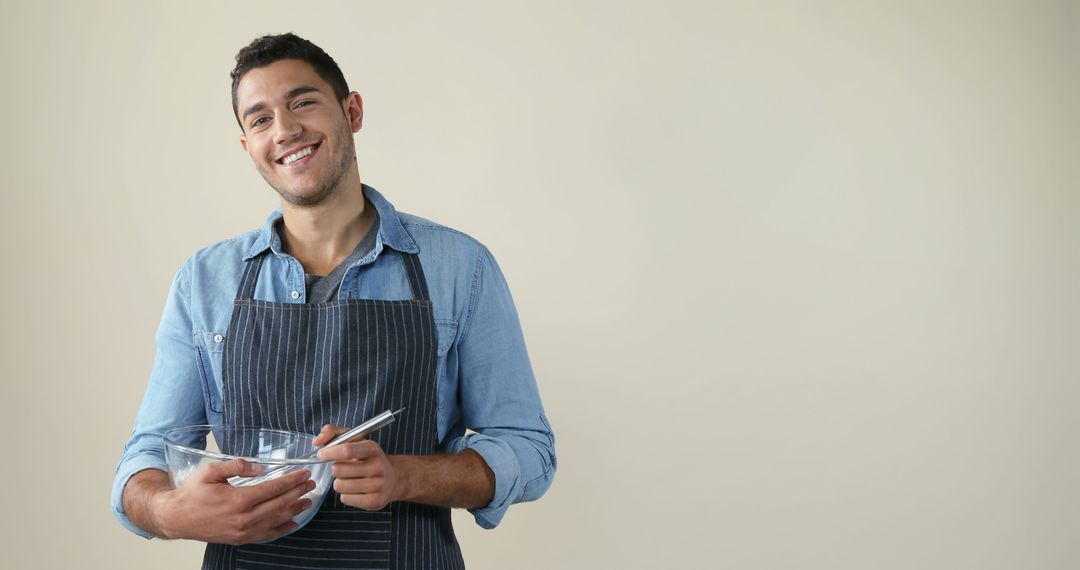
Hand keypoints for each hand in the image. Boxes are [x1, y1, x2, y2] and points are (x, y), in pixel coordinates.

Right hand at [154, 459, 314, 543]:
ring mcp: (243, 531)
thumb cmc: (192, 493)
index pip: (273, 488)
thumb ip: (236, 466)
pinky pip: (267, 535)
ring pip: (276, 520)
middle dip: (298, 492)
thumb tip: (258, 467)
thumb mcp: (210, 471)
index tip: (303, 473)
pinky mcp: (241, 539)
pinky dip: (282, 529)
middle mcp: (244, 517)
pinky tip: (293, 522)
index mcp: (239, 499)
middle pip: (279, 504)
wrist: (177, 518)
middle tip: (310, 484)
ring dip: (295, 509)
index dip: (291, 480)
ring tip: (307, 500)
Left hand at [315, 424, 402, 510]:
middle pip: (339, 470)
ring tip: (349, 479)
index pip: (347, 450)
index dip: (330, 452)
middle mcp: (378, 467)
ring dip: (339, 482)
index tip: (321, 454)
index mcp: (373, 449)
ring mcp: (378, 485)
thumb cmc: (368, 458)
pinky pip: (345, 499)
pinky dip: (345, 494)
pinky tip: (354, 489)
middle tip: (342, 468)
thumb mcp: (355, 440)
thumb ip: (333, 433)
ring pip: (339, 485)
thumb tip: (317, 441)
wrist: (394, 479)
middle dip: (335, 468)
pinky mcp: (374, 501)